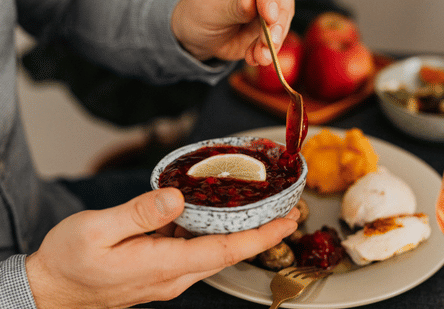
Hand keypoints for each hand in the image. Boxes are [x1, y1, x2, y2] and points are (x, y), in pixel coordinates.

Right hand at [25, 188, 298, 307]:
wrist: (51, 290)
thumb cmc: (69, 262)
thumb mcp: (96, 229)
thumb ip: (139, 213)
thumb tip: (175, 197)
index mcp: (162, 264)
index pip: (226, 251)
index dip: (261, 236)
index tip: (287, 221)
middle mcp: (173, 276)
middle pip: (229, 254)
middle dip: (262, 234)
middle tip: (286, 211)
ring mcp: (168, 277)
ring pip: (215, 255)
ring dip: (241, 235)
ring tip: (261, 211)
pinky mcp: (160, 272)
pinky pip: (196, 253)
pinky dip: (214, 235)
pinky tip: (214, 217)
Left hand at [171, 0, 293, 65]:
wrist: (198, 37)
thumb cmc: (202, 14)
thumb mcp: (215, 11)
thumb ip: (236, 7)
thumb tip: (251, 3)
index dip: (270, 3)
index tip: (270, 16)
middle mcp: (261, 0)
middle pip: (280, 8)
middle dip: (276, 28)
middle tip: (270, 42)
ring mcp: (266, 16)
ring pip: (279, 28)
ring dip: (271, 46)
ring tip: (261, 57)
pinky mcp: (265, 35)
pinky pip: (272, 45)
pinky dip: (264, 54)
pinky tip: (252, 59)